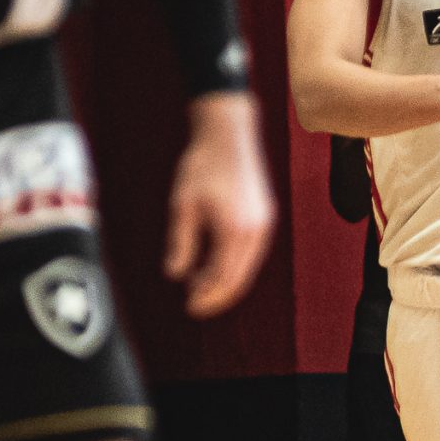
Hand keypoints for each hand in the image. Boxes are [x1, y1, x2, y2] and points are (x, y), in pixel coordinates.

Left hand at [168, 92, 276, 317]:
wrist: (228, 133)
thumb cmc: (202, 166)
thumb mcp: (183, 205)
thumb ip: (181, 242)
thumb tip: (174, 274)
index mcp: (235, 230)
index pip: (224, 278)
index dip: (206, 297)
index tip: (188, 307)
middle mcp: (256, 230)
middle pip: (239, 278)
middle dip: (216, 294)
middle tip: (192, 303)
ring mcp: (264, 223)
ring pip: (247, 266)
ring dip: (224, 279)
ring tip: (197, 282)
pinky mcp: (264, 215)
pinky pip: (251, 251)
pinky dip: (233, 263)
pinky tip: (213, 261)